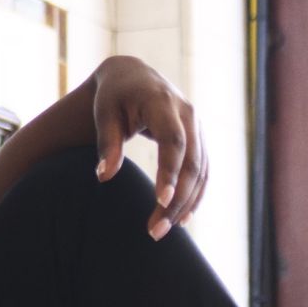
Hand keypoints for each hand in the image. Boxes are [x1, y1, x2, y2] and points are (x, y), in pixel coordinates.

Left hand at [92, 55, 207, 239]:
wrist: (134, 76)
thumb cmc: (114, 96)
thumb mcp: (104, 114)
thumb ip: (107, 143)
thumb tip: (103, 177)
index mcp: (163, 103)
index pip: (173, 141)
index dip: (169, 171)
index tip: (160, 201)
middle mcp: (188, 114)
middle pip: (191, 162)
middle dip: (177, 198)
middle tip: (157, 230)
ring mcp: (198, 126)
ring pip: (201, 170)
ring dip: (187, 202)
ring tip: (165, 229)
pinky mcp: (199, 138)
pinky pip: (203, 170)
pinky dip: (196, 194)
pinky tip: (183, 218)